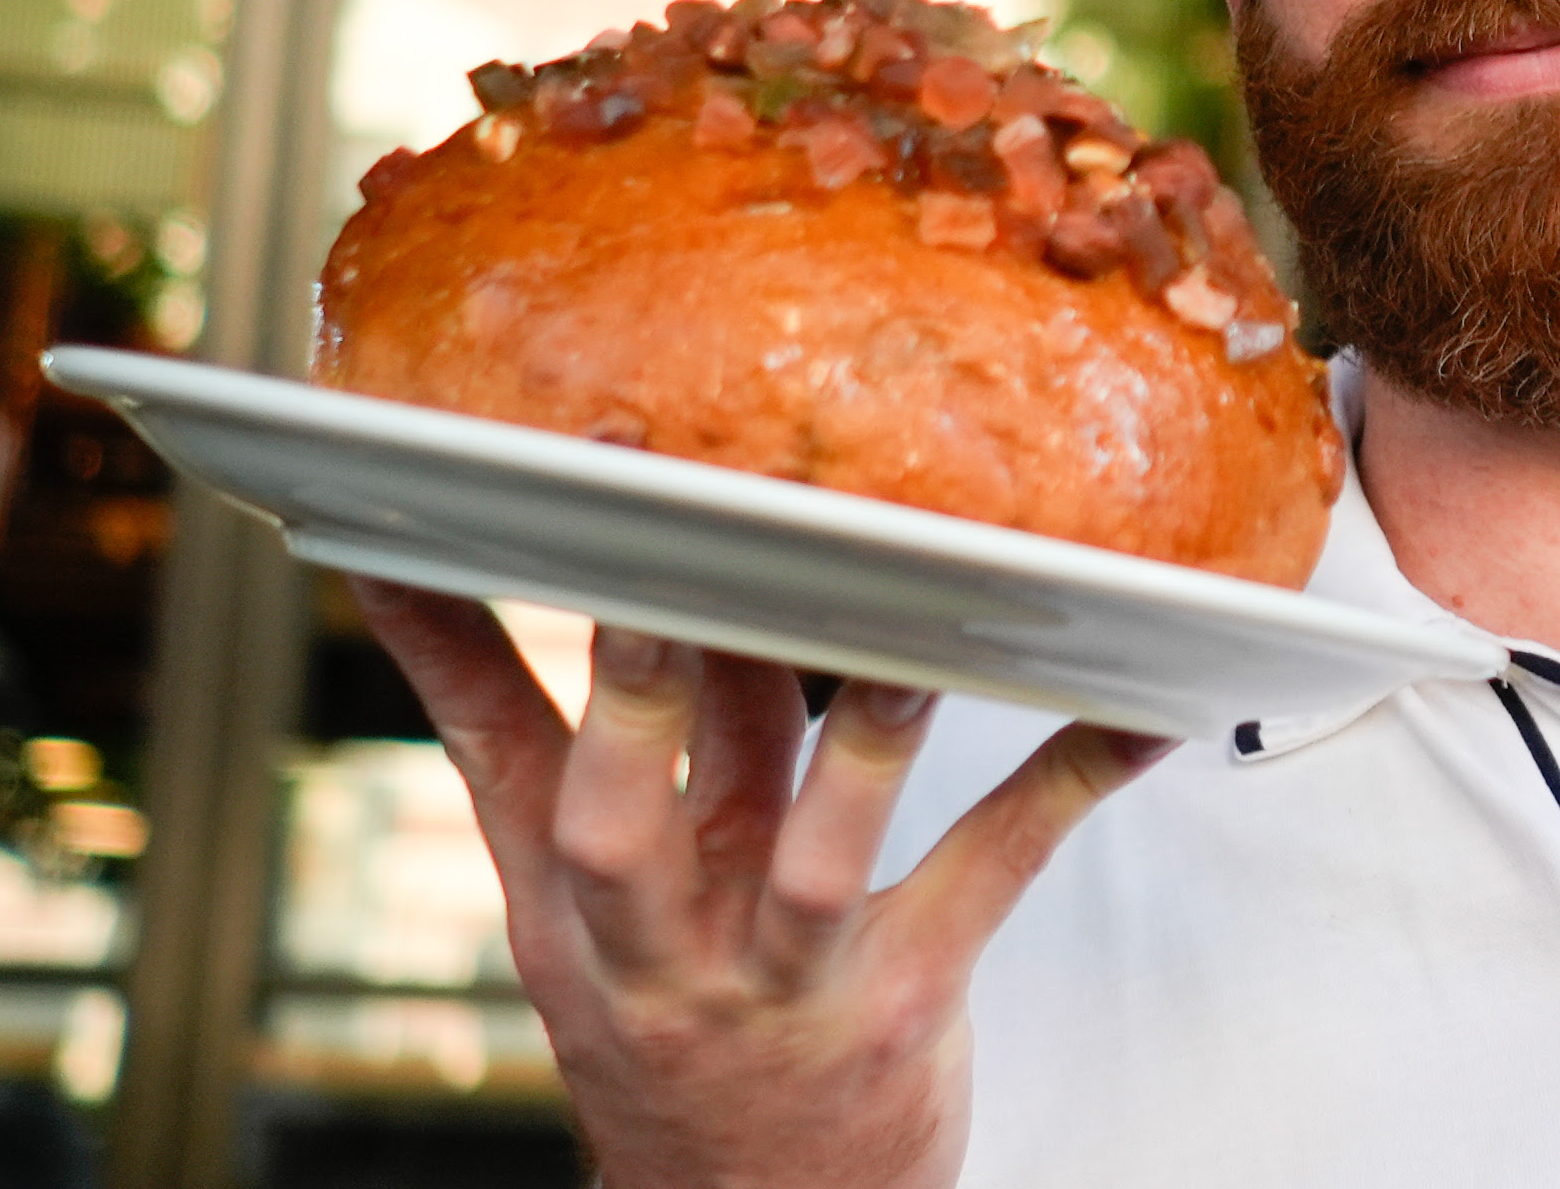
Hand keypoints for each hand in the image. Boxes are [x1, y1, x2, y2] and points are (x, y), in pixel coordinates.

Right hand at [354, 577, 1164, 1188]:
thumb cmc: (682, 1040)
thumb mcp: (593, 920)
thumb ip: (603, 754)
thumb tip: (583, 576)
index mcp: (575, 903)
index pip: (491, 751)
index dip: (448, 642)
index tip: (419, 520)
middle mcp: (659, 945)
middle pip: (623, 804)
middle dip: (643, 680)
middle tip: (662, 550)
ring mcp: (780, 980)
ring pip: (815, 847)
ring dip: (865, 731)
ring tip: (917, 615)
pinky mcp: (904, 1001)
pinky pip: (994, 869)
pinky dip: (1070, 782)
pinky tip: (1140, 714)